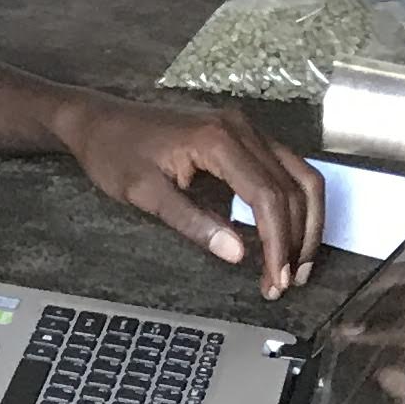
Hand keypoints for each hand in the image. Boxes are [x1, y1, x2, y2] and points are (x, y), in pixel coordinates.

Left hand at [50, 96, 321, 298]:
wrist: (98, 120)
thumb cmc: (114, 153)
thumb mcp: (144, 193)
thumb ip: (191, 222)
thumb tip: (238, 255)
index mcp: (217, 140)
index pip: (268, 196)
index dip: (278, 243)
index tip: (276, 279)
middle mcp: (241, 128)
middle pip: (293, 188)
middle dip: (296, 240)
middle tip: (285, 283)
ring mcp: (246, 128)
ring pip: (300, 177)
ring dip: (306, 223)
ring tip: (294, 267)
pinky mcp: (244, 135)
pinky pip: (286, 170)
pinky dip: (294, 205)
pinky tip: (286, 236)